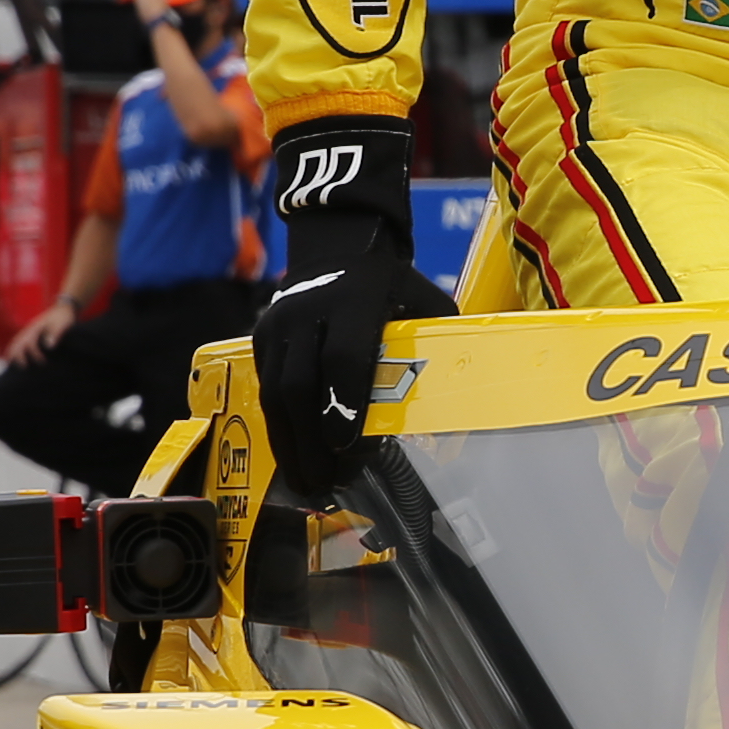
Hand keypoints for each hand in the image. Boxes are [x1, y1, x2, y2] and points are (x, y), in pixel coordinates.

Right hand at [4, 302, 76, 364]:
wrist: (63, 308)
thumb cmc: (63, 317)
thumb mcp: (62, 324)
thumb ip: (55, 333)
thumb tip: (49, 346)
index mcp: (36, 328)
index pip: (30, 343)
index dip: (35, 354)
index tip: (43, 362)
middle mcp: (30, 329)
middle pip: (17, 342)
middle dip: (15, 355)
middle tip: (19, 366)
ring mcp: (29, 330)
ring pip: (16, 341)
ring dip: (12, 352)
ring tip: (9, 363)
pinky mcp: (31, 332)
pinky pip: (19, 340)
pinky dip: (15, 348)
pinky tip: (14, 355)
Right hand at [251, 136, 448, 498]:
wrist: (335, 245)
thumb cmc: (392, 284)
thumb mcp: (424, 299)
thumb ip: (437, 339)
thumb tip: (467, 395)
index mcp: (354, 299)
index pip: (345, 357)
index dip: (346, 402)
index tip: (349, 445)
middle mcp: (308, 310)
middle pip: (302, 384)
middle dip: (313, 439)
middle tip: (330, 481)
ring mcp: (278, 324)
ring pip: (276, 392)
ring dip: (291, 444)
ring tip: (310, 482)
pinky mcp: (260, 337)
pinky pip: (265, 389)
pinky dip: (279, 428)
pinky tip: (295, 459)